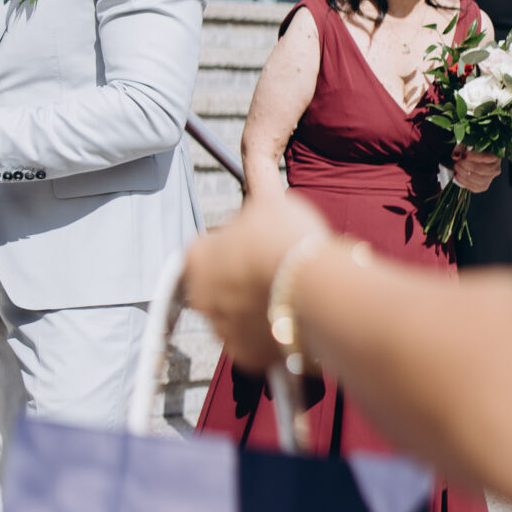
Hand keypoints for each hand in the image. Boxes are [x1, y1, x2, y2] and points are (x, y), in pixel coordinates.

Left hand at [182, 194, 330, 372]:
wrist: (316, 290)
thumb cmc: (289, 239)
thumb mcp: (271, 200)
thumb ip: (257, 181)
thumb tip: (256, 154)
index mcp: (195, 256)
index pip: (205, 250)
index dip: (234, 246)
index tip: (256, 247)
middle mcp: (199, 296)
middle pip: (219, 285)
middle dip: (242, 280)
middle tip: (276, 270)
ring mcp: (219, 329)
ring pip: (236, 316)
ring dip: (255, 308)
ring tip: (289, 295)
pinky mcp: (244, 356)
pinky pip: (255, 343)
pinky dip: (269, 335)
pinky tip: (292, 318)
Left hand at [453, 145, 500, 191]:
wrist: (472, 163)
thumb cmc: (471, 152)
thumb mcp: (467, 145)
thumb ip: (461, 148)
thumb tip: (456, 156)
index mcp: (495, 156)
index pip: (486, 157)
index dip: (474, 157)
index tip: (464, 155)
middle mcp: (495, 168)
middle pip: (480, 169)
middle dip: (466, 165)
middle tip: (457, 162)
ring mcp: (490, 179)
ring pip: (477, 179)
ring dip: (464, 173)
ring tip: (456, 168)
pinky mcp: (484, 186)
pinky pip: (475, 187)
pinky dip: (464, 181)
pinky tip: (457, 175)